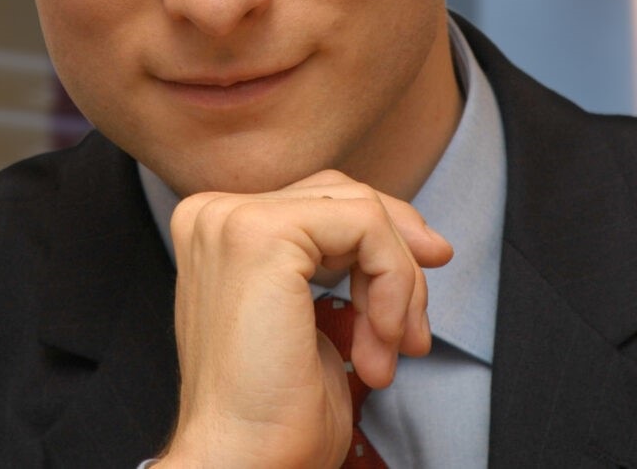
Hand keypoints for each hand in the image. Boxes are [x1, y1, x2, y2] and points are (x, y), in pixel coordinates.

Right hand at [158, 169, 451, 468]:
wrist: (241, 464)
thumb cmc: (274, 411)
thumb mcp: (311, 316)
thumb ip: (336, 264)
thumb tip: (420, 237)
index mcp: (219, 228)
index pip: (320, 200)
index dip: (382, 242)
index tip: (413, 300)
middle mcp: (216, 212)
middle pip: (343, 194)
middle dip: (398, 259)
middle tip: (415, 331)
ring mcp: (234, 218)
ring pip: (362, 208)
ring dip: (397, 284)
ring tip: (390, 351)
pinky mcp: (262, 234)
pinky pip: (366, 226)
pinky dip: (393, 282)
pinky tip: (379, 342)